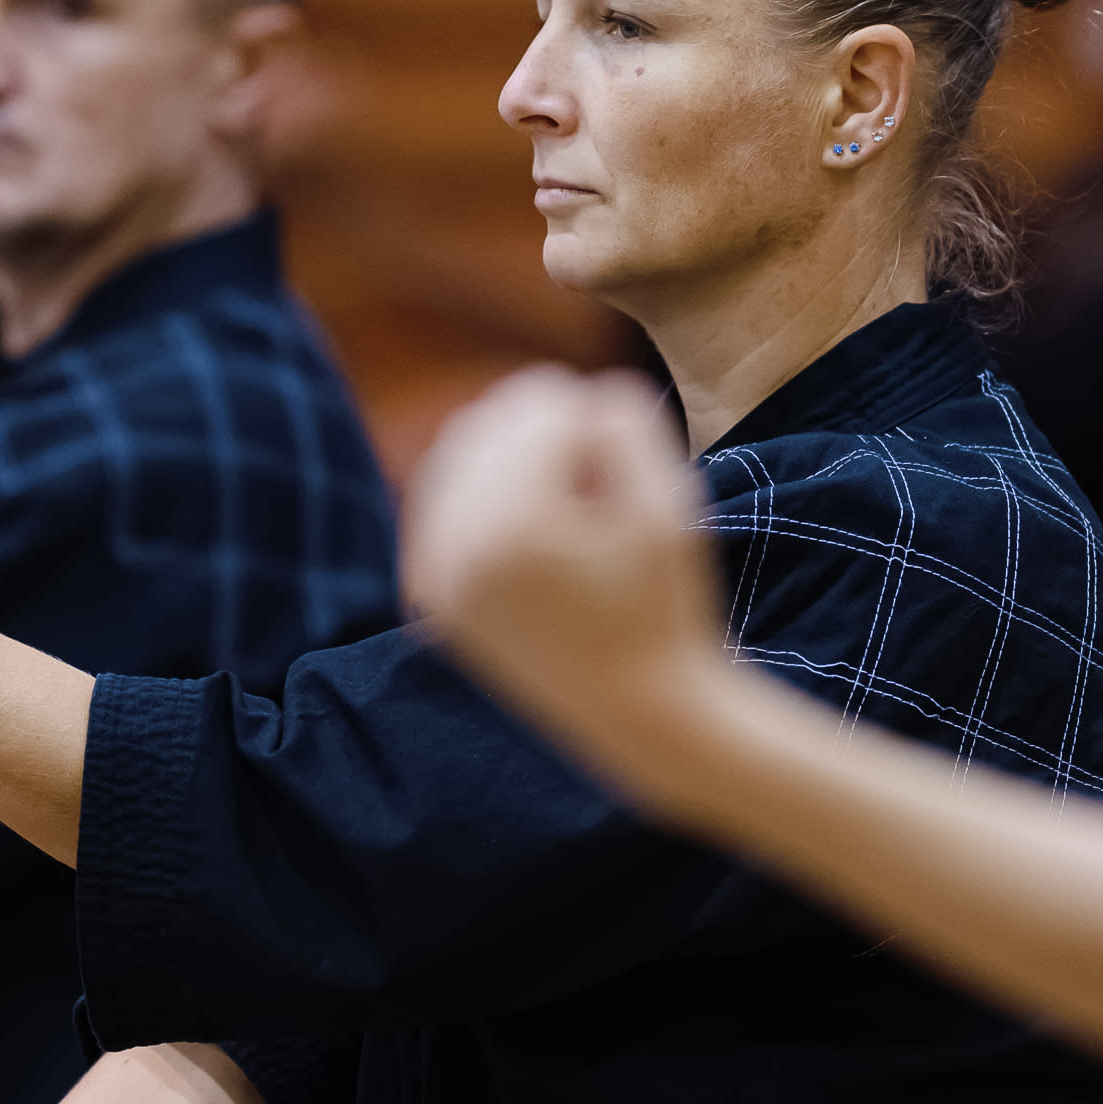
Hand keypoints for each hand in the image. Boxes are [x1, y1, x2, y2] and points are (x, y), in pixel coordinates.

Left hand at [401, 364, 732, 805]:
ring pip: (459, 448)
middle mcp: (455, 546)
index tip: (625, 490)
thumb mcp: (671, 505)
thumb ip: (626, 425)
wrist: (638, 712)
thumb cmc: (664, 608)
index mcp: (512, 524)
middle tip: (597, 504)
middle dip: (551, 440)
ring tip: (567, 518)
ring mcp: (434, 571)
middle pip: (494, 417)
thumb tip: (581, 390)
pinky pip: (440, 498)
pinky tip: (531, 525)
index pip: (546, 404)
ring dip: (516, 460)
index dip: (601, 431)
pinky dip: (483, 491)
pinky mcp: (431, 590)